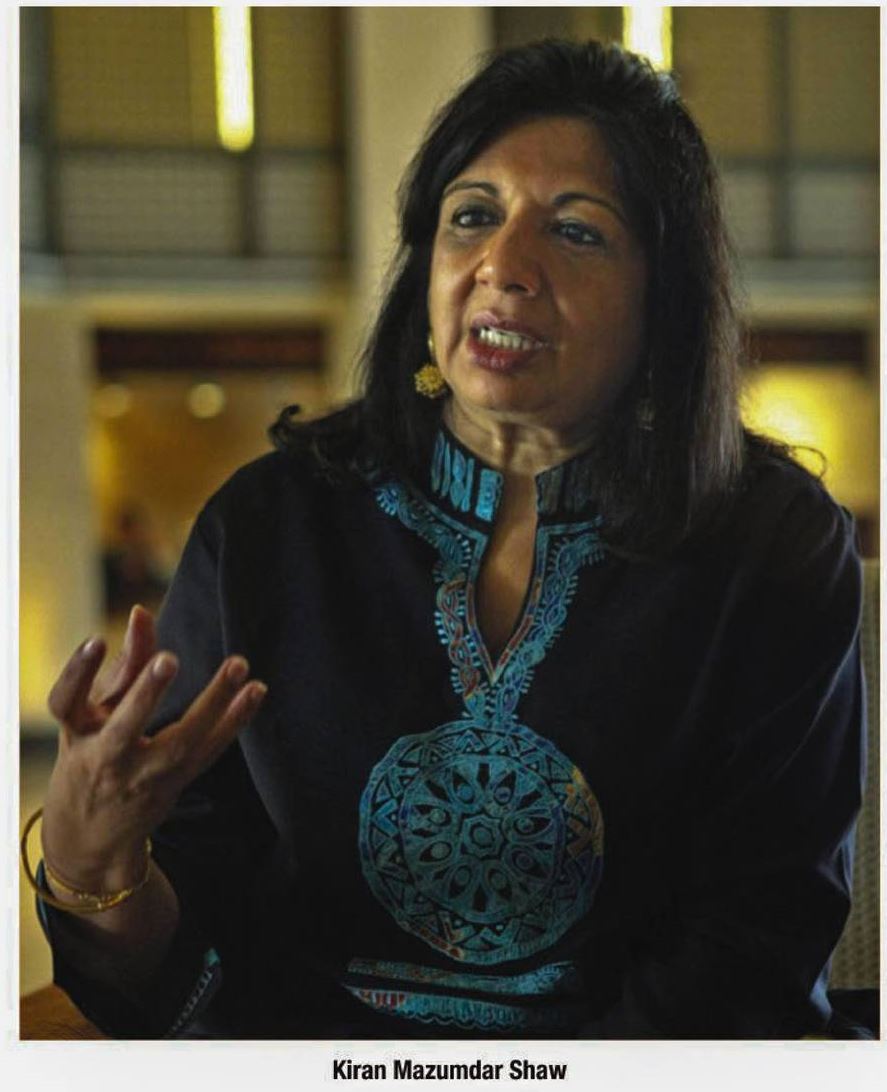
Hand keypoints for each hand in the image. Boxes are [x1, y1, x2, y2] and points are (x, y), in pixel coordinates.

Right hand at [41, 605, 266, 894]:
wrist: (92, 834)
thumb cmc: (92, 752)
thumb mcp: (92, 713)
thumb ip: (123, 664)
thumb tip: (142, 612)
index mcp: (76, 735)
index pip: (65, 702)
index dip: (78, 671)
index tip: (95, 639)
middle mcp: (105, 760)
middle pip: (123, 730)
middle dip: (144, 694)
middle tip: (168, 659)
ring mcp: (144, 777)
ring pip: (180, 743)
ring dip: (213, 703)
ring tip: (238, 665)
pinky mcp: (177, 782)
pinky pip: (210, 751)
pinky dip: (234, 721)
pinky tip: (255, 691)